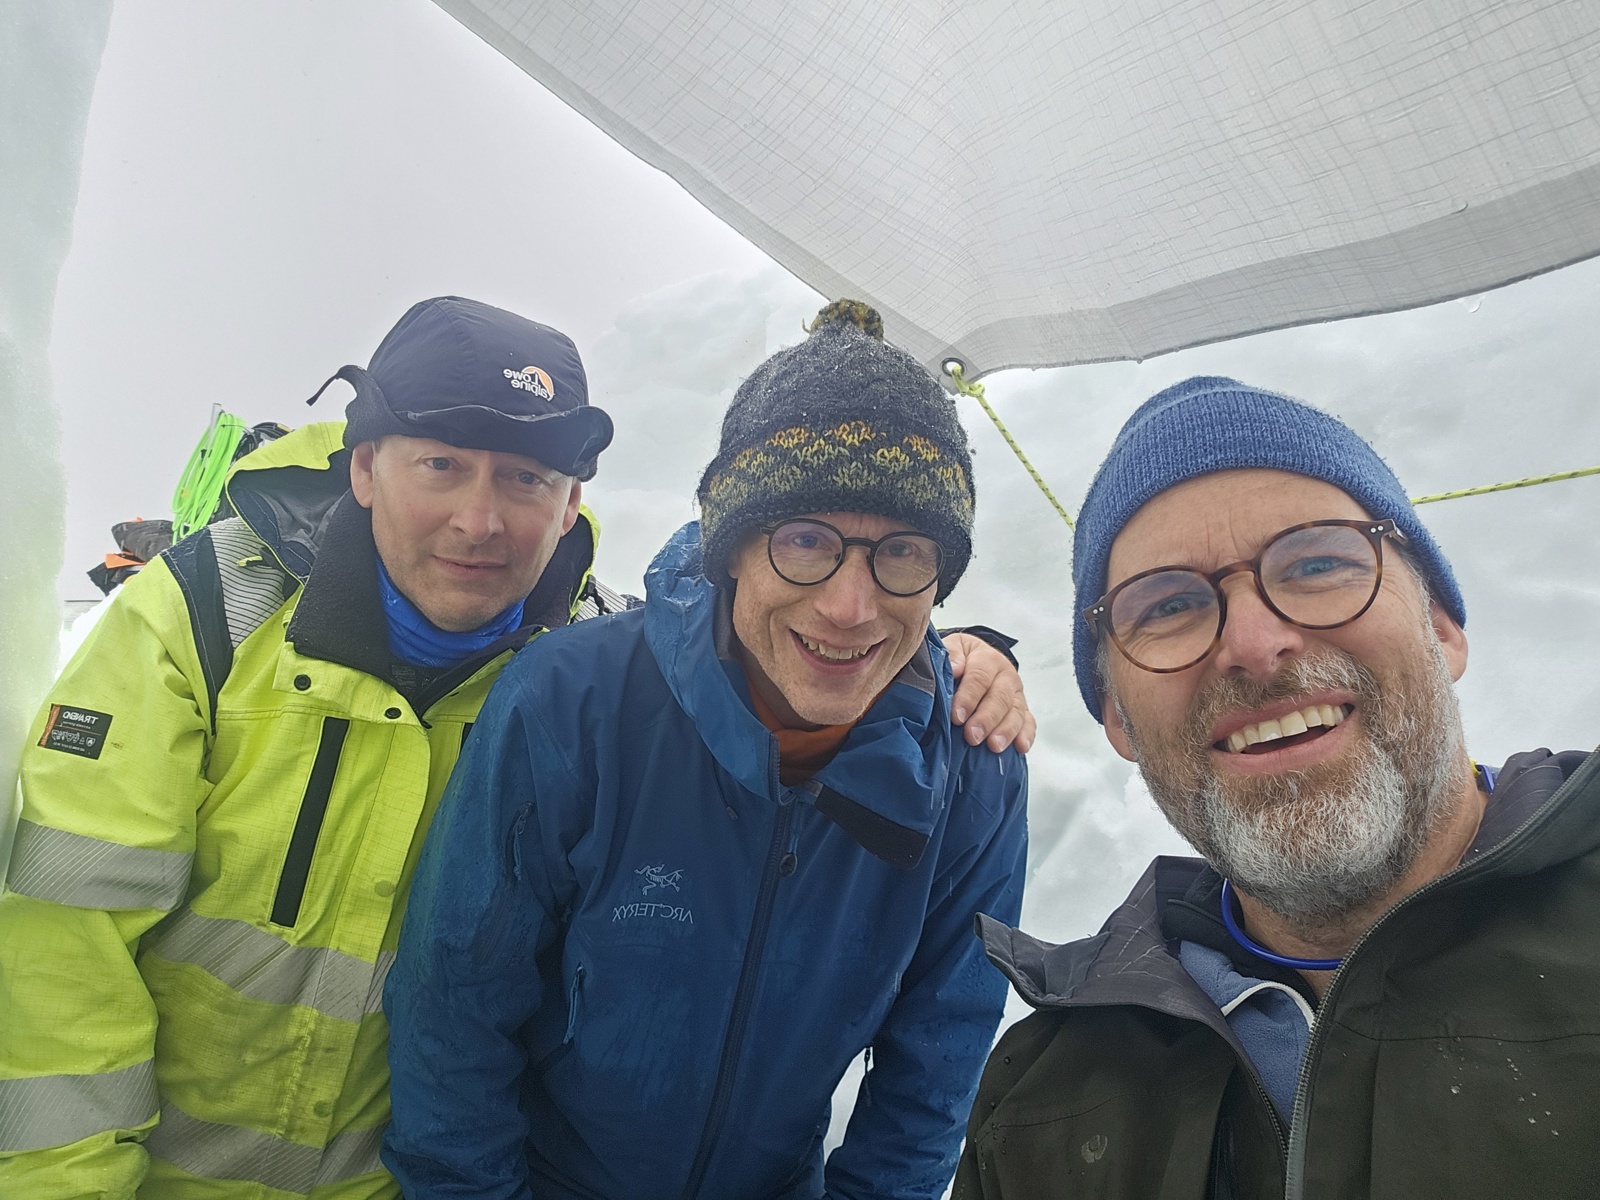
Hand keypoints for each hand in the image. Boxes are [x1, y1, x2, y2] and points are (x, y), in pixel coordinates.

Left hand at [943, 632, 1034, 752]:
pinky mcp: (1022, 709)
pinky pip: (1028, 722)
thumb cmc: (961, 657)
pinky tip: (1020, 747)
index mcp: (987, 659)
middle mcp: (1005, 676)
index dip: (969, 697)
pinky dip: (1026, 735)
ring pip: (1016, 712)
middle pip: (1000, 698)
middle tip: (973, 736)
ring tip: (994, 746)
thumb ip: (951, 654)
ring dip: (1006, 730)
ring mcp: (1016, 694)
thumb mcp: (952, 647)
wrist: (975, 658)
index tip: (957, 716)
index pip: (979, 677)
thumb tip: (954, 667)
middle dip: (986, 719)